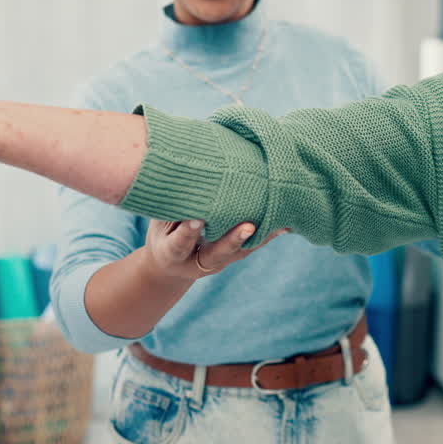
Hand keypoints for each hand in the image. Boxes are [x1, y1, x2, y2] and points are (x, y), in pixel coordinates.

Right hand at [144, 219, 290, 280]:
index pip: (179, 244)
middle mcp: (197, 262)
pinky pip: (251, 247)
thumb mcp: (156, 224)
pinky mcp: (232, 257)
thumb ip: (169, 209)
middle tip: (248, 227)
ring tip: (280, 226)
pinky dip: (267, 236)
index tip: (196, 220)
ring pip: (240, 252)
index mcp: (171, 254)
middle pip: (217, 253)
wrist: (170, 266)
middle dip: (233, 240)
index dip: (188, 233)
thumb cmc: (161, 234)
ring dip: (260, 238)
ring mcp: (218, 262)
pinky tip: (286, 226)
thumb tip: (179, 177)